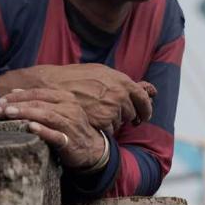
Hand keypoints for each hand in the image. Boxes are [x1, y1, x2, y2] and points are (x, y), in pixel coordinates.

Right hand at [0, 64, 155, 131]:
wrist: (53, 86)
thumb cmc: (76, 78)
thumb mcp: (102, 73)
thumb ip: (125, 83)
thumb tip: (150, 89)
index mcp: (122, 80)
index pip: (143, 97)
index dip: (146, 108)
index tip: (145, 115)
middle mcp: (120, 94)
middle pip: (133, 112)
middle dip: (129, 117)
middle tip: (124, 119)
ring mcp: (112, 108)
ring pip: (120, 122)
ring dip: (113, 122)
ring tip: (99, 115)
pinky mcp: (102, 121)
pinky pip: (110, 130)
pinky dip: (104, 129)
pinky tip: (93, 121)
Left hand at [0, 89, 104, 169]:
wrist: (92, 148)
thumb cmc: (70, 127)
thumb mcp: (57, 110)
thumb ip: (38, 100)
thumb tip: (15, 91)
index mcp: (65, 98)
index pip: (38, 93)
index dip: (18, 96)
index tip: (0, 101)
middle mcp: (69, 108)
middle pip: (40, 103)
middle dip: (16, 105)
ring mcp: (71, 124)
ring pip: (47, 115)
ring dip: (26, 114)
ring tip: (9, 114)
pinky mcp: (70, 141)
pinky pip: (56, 135)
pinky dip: (43, 131)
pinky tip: (31, 127)